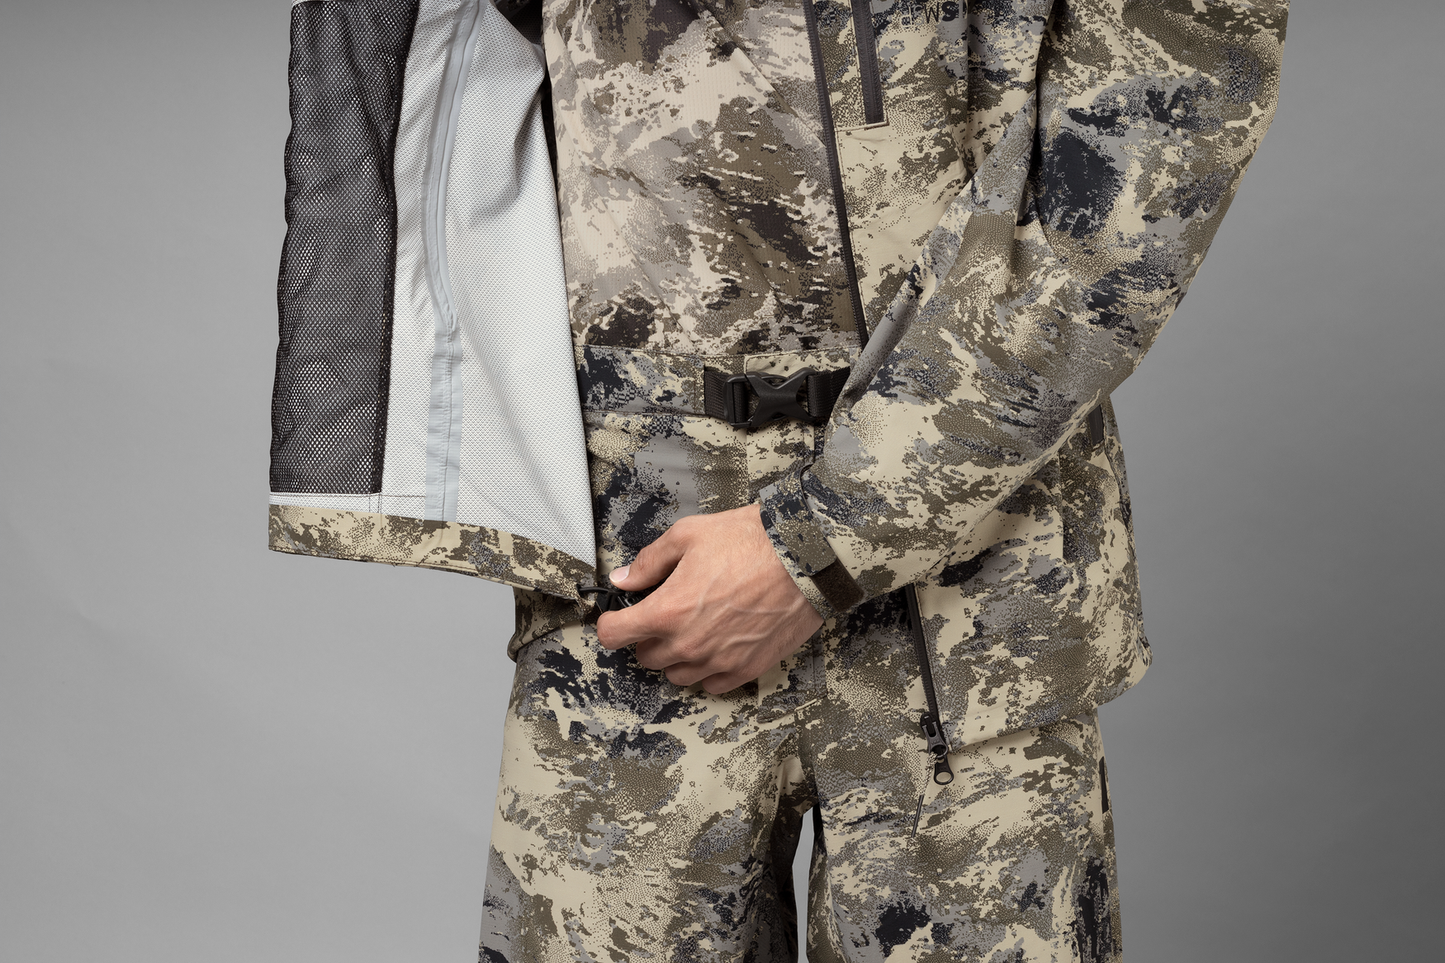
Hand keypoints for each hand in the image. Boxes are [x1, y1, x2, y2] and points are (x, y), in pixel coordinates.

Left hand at [595, 504, 823, 693]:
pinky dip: (707, 669)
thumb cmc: (750, 542)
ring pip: (677, 675)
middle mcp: (688, 644)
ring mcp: (717, 661)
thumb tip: (625, 578)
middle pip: (645, 657)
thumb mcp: (689, 535)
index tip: (619, 616)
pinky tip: (717, 643)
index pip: (613, 635)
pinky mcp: (745, 669)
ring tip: (694, 628)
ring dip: (677, 656)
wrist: (804, 559)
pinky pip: (711, 684)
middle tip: (666, 612)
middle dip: (648, 636)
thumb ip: (649, 562)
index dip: (611, 622)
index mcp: (667, 611)